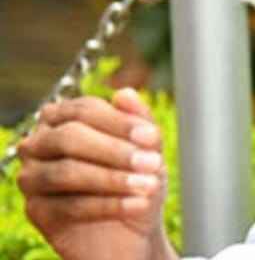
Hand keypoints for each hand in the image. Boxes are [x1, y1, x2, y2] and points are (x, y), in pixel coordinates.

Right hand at [16, 89, 177, 259]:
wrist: (133, 230)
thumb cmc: (137, 179)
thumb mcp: (148, 149)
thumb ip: (139, 120)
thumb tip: (124, 93)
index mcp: (64, 118)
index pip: (84, 110)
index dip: (119, 122)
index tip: (152, 137)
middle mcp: (40, 144)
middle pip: (69, 138)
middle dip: (114, 151)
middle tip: (152, 162)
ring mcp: (33, 177)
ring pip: (66, 173)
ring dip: (113, 179)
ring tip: (149, 186)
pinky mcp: (36, 211)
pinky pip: (68, 206)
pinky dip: (108, 205)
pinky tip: (137, 205)